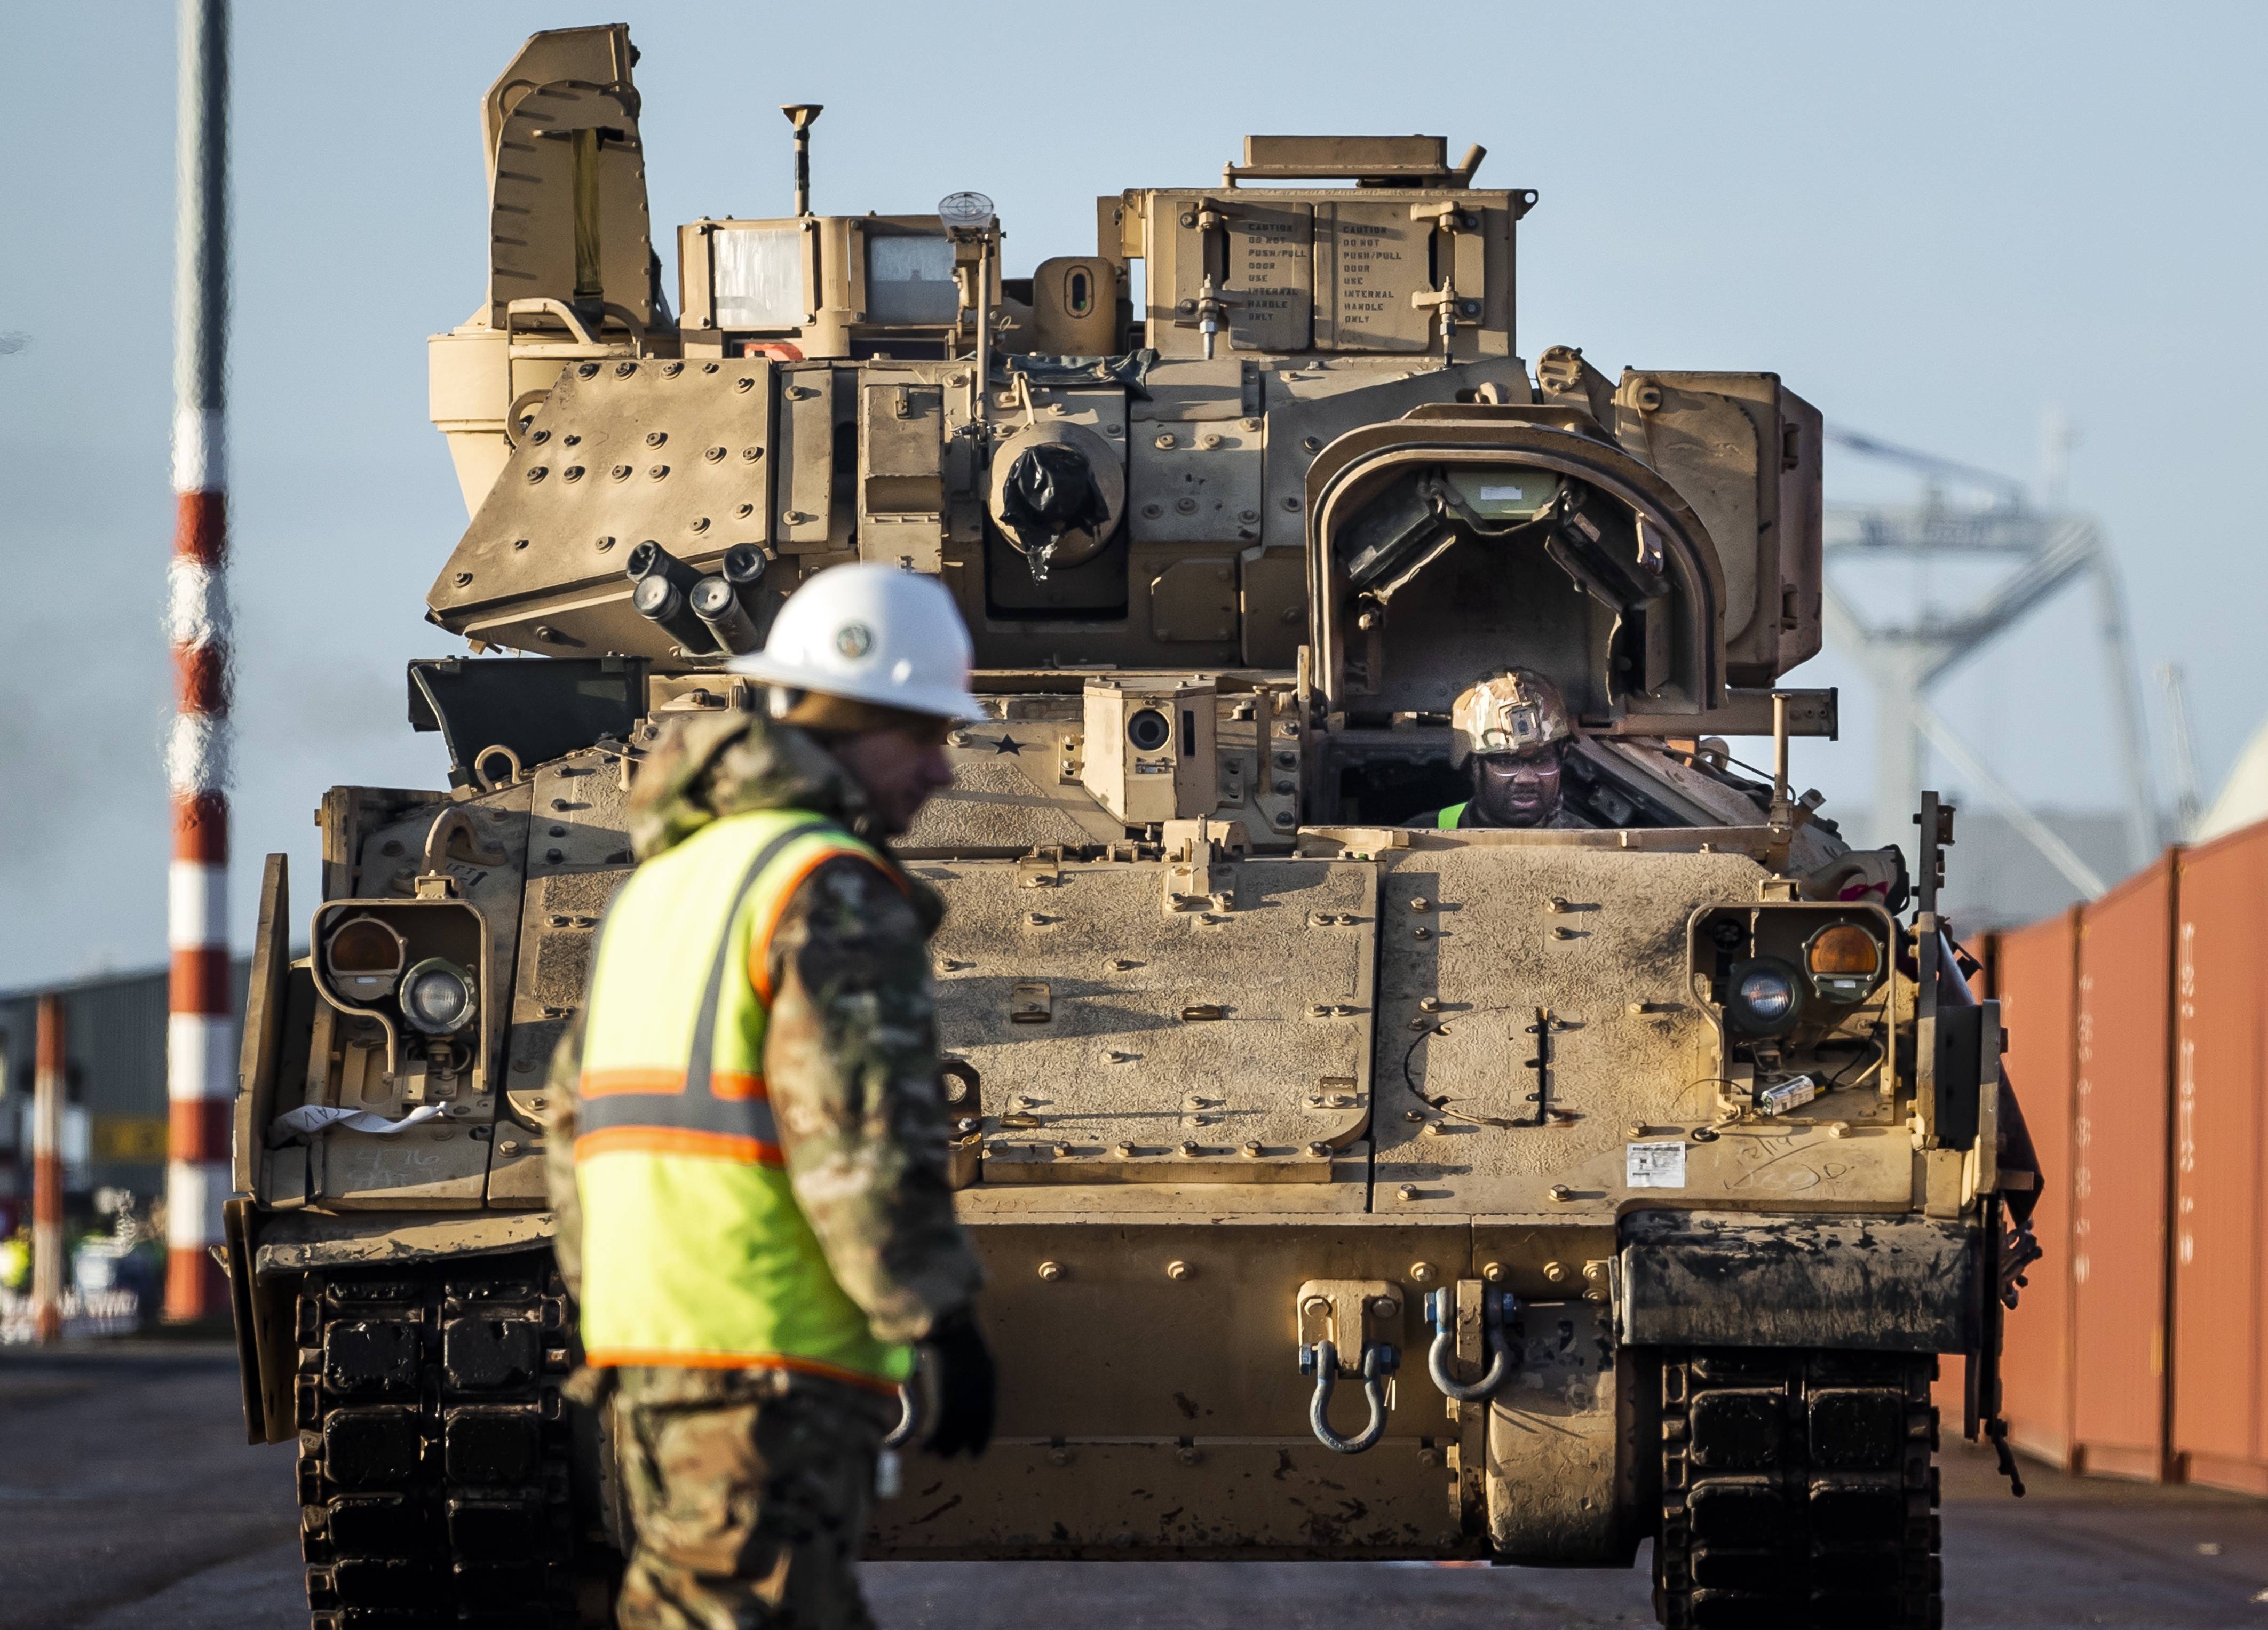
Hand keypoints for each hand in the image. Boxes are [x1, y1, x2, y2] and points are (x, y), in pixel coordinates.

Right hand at [919, 1306, 995, 1457]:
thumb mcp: (976, 1354)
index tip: (975, 1454)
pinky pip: (937, 1431)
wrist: (949, 1325)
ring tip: (934, 1454)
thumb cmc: (958, 1333)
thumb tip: (965, 1389)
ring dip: (943, 1448)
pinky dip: (930, 1443)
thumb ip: (974, 1375)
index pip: (987, 1421)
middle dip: (959, 1446)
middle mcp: (979, 1397)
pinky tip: (923, 1450)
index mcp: (988, 1384)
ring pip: (953, 1435)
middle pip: (970, 1431)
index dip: (980, 1440)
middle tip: (948, 1455)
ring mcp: (962, 1401)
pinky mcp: (944, 1402)